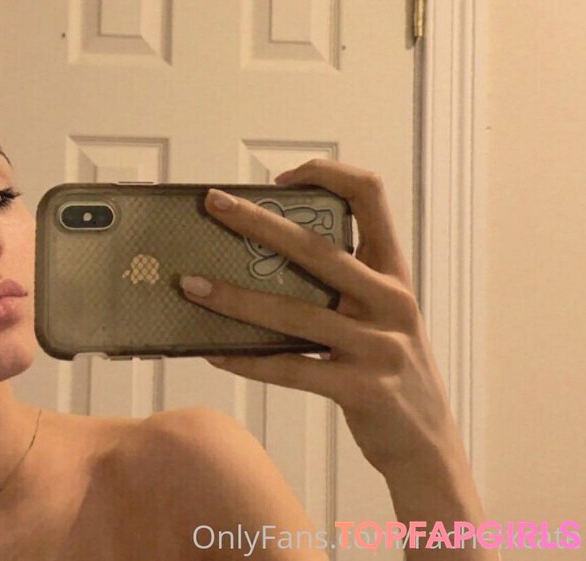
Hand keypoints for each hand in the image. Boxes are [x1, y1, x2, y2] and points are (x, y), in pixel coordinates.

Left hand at [181, 159, 462, 476]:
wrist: (427, 443)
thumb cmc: (389, 370)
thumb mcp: (379, 316)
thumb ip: (339, 286)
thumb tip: (257, 259)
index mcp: (394, 273)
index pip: (370, 196)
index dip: (326, 174)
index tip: (280, 180)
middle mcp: (391, 301)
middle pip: (316, 247)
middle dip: (257, 221)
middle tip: (214, 205)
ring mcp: (379, 346)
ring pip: (293, 312)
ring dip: (234, 297)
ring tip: (192, 285)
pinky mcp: (362, 389)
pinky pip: (292, 369)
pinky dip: (248, 360)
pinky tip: (215, 351)